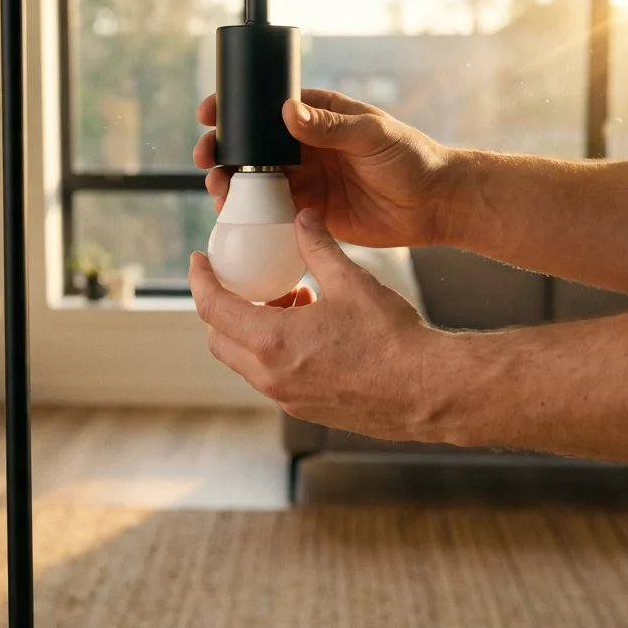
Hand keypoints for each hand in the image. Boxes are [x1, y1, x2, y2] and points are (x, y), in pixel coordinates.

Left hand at [190, 208, 450, 442]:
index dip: (200, 282)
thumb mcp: (352, 282)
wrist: (428, 390)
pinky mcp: (307, 409)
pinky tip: (311, 330)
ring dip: (255, 330)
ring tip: (292, 301)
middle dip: (225, 308)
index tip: (199, 263)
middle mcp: (272, 376)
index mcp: (274, 342)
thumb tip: (303, 218)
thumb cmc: (392, 340)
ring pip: (247, 362)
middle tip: (246, 282)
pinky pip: (274, 377)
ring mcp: (288, 398)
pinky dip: (276, 351)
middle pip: (221, 340)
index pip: (213, 309)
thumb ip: (319, 247)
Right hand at [194, 89, 459, 248]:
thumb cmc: (411, 158)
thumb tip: (289, 112)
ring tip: (218, 192)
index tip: (209, 115)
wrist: (434, 205)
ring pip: (256, 181)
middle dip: (224, 151)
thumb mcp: (371, 135)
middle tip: (206, 159)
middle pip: (253, 146)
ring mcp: (306, 179)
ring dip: (232, 185)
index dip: (235, 111)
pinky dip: (251, 216)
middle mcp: (305, 146)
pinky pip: (272, 213)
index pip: (267, 108)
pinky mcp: (310, 213)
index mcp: (318, 116)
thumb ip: (330, 126)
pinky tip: (236, 219)